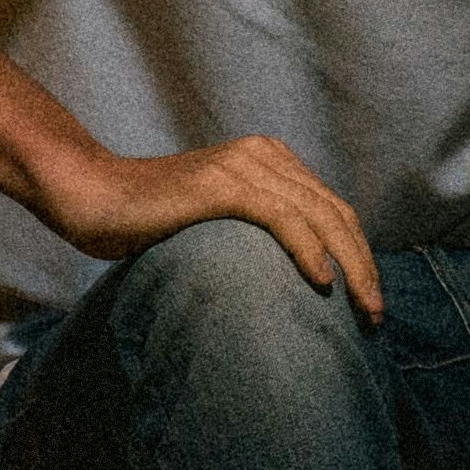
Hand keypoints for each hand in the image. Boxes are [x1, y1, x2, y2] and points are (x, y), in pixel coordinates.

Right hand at [42, 133, 379, 319]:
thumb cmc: (147, 220)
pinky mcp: (222, 184)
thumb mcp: (217, 222)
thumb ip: (257, 232)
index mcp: (269, 160)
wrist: (91, 195)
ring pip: (319, 217)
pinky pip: (282, 217)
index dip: (359, 255)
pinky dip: (308, 250)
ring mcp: (243, 166)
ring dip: (350, 266)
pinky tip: (323, 281)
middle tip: (377, 315)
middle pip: (336, 213)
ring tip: (363, 308)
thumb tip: (300, 279)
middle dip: (365, 266)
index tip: (369, 300)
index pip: (333, 210)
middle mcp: (263, 155)